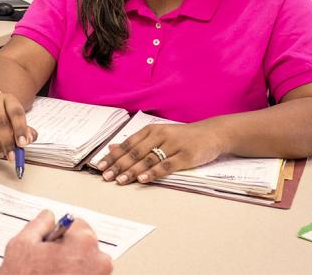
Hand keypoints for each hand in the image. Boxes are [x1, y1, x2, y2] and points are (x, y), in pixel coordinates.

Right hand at [0, 92, 37, 159]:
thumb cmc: (2, 117)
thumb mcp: (16, 121)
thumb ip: (25, 131)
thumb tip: (29, 139)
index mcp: (7, 99)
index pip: (15, 112)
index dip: (20, 129)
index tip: (23, 144)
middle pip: (0, 121)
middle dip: (6, 141)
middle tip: (10, 155)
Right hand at [0, 210, 112, 274]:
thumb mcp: (21, 245)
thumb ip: (39, 224)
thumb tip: (47, 217)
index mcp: (83, 242)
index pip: (77, 224)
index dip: (60, 233)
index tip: (51, 243)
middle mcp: (99, 262)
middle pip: (85, 245)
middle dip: (69, 250)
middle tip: (49, 262)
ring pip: (87, 264)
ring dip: (73, 266)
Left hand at [96, 122, 226, 184]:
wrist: (212, 133)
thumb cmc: (181, 137)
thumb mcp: (157, 135)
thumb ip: (136, 142)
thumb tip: (112, 148)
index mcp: (151, 130)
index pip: (128, 144)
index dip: (113, 156)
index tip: (100, 166)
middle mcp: (160, 135)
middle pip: (135, 152)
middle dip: (119, 165)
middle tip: (106, 176)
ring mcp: (173, 145)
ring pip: (148, 159)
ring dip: (132, 170)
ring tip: (120, 180)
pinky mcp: (186, 156)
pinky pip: (167, 165)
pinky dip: (154, 172)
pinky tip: (143, 179)